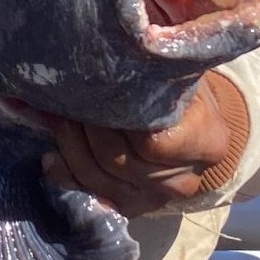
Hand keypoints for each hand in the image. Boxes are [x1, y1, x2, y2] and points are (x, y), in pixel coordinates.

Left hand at [43, 78, 231, 217]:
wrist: (194, 123)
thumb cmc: (181, 87)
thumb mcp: (176, 71)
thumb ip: (149, 70)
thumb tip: (103, 50)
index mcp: (206, 142)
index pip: (151, 142)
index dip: (119, 115)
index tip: (98, 86)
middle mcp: (184, 181)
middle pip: (117, 160)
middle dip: (84, 126)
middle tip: (67, 96)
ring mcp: (157, 200)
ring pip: (97, 179)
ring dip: (69, 146)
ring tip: (57, 117)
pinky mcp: (133, 208)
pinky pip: (90, 197)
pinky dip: (66, 175)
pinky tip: (52, 156)